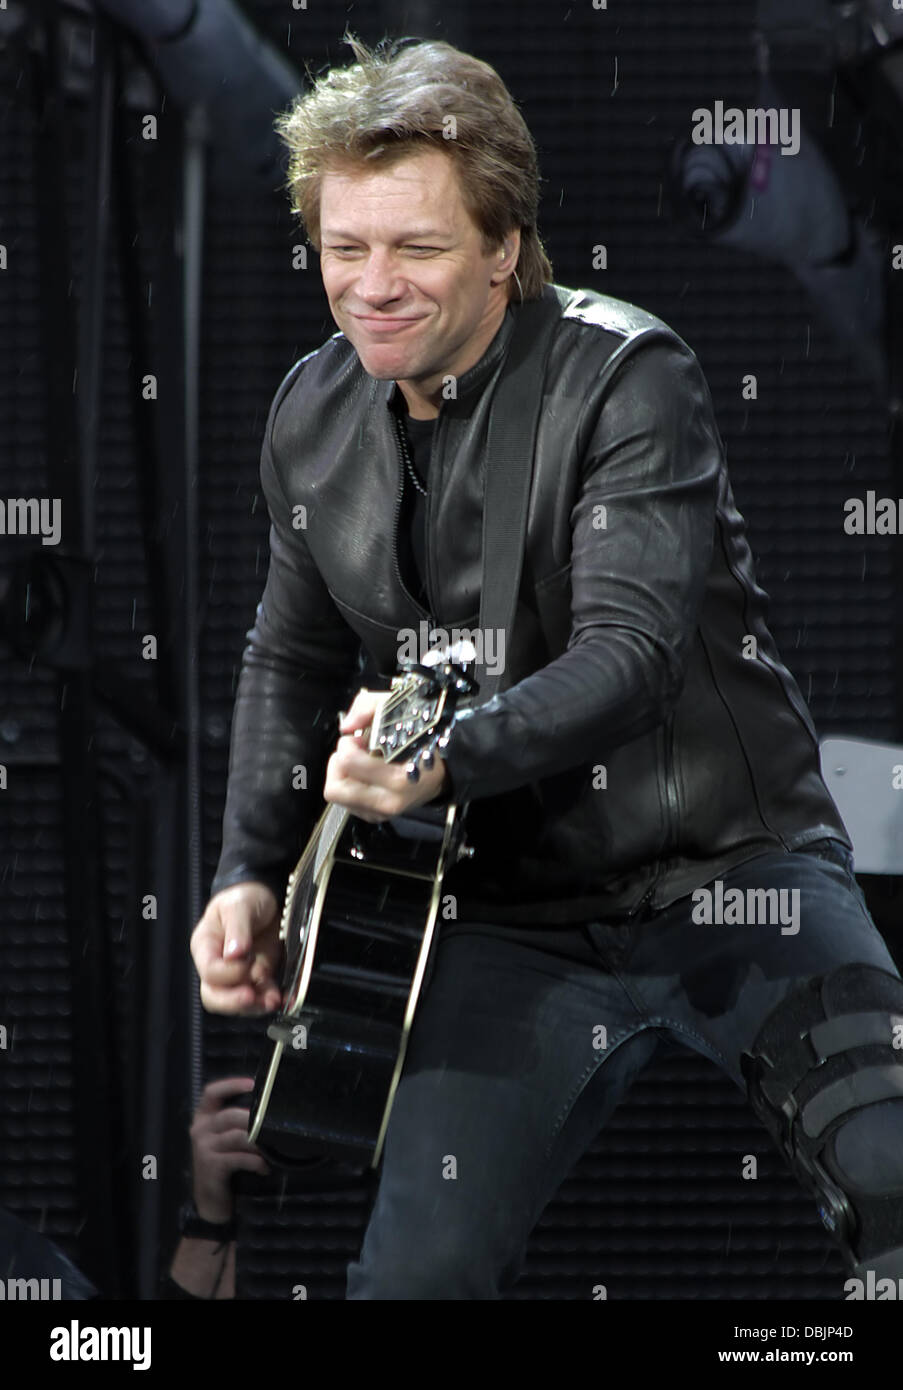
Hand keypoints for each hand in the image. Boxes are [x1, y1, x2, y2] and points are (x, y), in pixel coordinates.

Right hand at [189, 1077, 269, 1223]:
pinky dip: (256, 1162)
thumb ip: (237, 1123)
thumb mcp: (226, 1139)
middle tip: (272, 1124)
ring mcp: (203, 1148)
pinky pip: (239, 1158)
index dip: (231, 1085)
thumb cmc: (223, 1163)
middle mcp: (200, 1129)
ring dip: (258, 1143)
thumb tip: (267, 1108)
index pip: (212, 1092)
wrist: (210, 1200)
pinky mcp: (211, 1166)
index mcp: (203, 1117)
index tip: (253, 1083)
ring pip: (237, 1136)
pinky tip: (265, 1168)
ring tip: (271, 1149)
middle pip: (229, 1115)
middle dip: (254, 1119)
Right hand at [190, 882, 282, 1014]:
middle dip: (234, 1001)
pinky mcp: (260, 976)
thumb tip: (234, 955)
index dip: (227, 973)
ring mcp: (240, 974)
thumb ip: (237, 929)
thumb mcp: (239, 906)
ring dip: (257, 1005)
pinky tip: (285, 998)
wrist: (267, 896)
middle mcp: (219, 965)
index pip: (210, 971)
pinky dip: (273, 999)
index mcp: (206, 946)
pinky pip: (263, 995)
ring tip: (273, 1000)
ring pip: (240, 1002)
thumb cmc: (244, 897)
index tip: (246, 962)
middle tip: (252, 997)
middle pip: (215, 996)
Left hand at [323, 688, 448, 822]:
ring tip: (359, 762)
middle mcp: (390, 800)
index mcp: (398, 778)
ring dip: (343, 775)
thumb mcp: (399, 709)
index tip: (359, 738)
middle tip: (353, 752)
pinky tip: (365, 775)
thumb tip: (348, 726)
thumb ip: (368, 706)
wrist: (443, 770)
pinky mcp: (376, 816)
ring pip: (337, 796)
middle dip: (339, 764)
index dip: (348, 744)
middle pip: (335, 788)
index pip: (348, 763)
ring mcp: (382, 812)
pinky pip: (346, 804)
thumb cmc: (424, 742)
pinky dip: (350, 786)